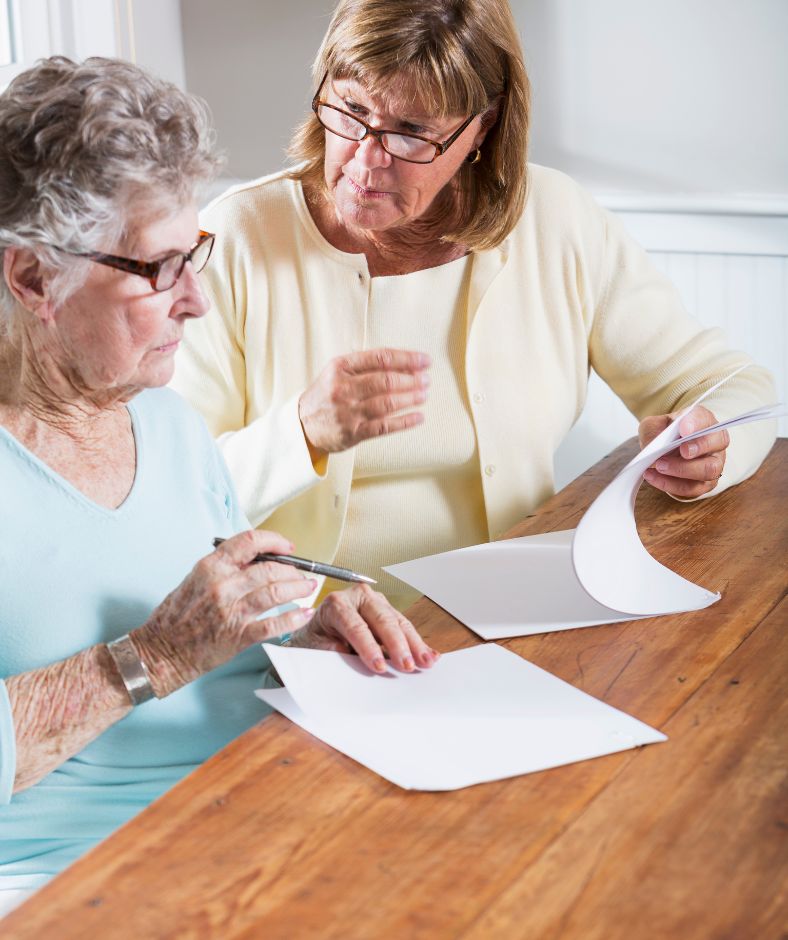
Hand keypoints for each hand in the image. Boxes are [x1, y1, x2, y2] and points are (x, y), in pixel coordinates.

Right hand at [134, 530, 317, 694]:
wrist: (160, 651)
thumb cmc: (176, 617)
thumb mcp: (196, 579)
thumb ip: (226, 567)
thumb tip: (259, 559)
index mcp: (211, 567)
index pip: (250, 541)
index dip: (275, 541)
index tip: (288, 547)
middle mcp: (222, 585)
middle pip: (270, 568)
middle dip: (293, 570)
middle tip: (302, 574)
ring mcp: (231, 611)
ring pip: (276, 592)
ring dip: (298, 588)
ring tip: (308, 587)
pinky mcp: (238, 636)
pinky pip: (273, 624)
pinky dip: (293, 618)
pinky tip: (304, 614)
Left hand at [286, 584, 439, 673]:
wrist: (315, 633)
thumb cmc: (314, 639)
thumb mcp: (314, 646)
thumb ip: (330, 650)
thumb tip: (348, 655)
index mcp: (336, 604)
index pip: (356, 626)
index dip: (368, 647)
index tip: (378, 666)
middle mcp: (358, 597)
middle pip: (382, 620)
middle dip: (397, 644)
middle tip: (407, 665)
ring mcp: (375, 602)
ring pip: (398, 621)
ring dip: (413, 643)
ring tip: (425, 661)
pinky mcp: (387, 610)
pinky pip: (404, 625)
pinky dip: (417, 641)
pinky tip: (429, 654)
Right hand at [298, 348, 430, 455]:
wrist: (302, 425)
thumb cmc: (327, 394)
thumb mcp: (338, 372)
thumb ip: (365, 365)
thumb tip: (406, 362)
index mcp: (340, 367)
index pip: (380, 358)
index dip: (406, 358)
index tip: (425, 360)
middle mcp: (343, 388)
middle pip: (385, 381)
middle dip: (411, 379)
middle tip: (427, 379)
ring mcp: (348, 412)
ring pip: (387, 403)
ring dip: (410, 398)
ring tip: (425, 394)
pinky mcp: (353, 433)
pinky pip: (384, 426)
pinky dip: (404, 422)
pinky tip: (418, 417)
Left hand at [639, 405, 729, 497]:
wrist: (666, 451)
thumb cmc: (666, 435)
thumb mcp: (654, 425)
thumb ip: (652, 430)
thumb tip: (652, 446)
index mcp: (704, 421)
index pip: (705, 418)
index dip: (696, 424)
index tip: (684, 429)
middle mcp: (715, 441)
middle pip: (717, 443)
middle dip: (697, 448)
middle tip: (680, 451)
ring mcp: (714, 463)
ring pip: (708, 469)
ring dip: (682, 469)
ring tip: (659, 465)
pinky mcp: (705, 484)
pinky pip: (692, 488)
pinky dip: (670, 484)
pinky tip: (653, 477)